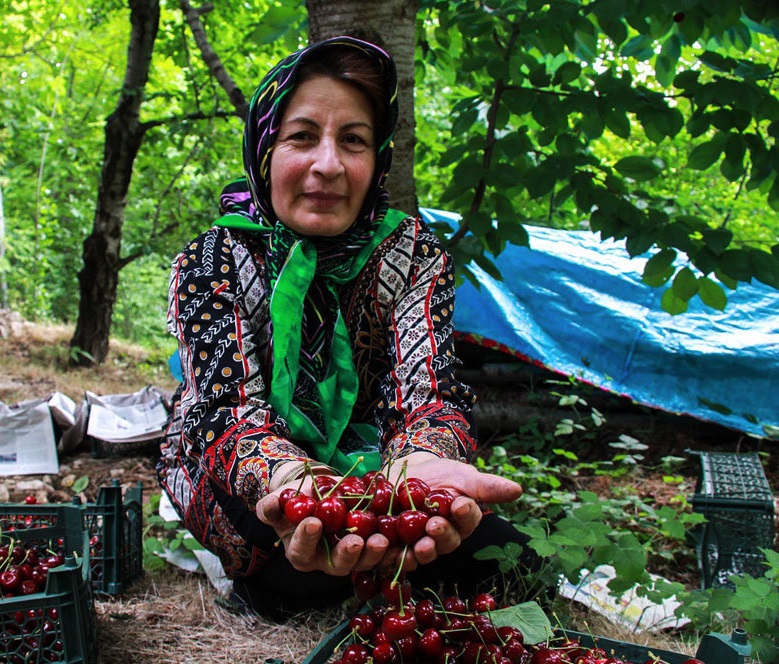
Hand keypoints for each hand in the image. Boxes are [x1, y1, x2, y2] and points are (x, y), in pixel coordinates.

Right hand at [256, 482, 390, 575]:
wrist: (317, 493)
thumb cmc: (294, 500)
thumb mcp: (279, 501)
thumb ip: (271, 505)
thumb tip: (271, 503)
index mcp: (302, 552)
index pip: (303, 550)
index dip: (307, 538)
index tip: (313, 522)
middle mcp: (327, 561)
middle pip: (338, 564)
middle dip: (347, 554)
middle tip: (355, 541)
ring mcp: (352, 557)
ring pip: (364, 562)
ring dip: (374, 554)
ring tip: (381, 540)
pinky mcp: (372, 548)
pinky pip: (385, 553)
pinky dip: (395, 550)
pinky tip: (404, 543)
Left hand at [381, 451, 521, 569]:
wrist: (405, 471)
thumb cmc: (439, 474)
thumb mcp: (461, 475)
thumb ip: (486, 486)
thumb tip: (518, 490)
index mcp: (462, 522)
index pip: (467, 520)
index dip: (464, 514)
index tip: (460, 503)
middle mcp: (442, 538)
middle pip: (445, 542)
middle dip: (441, 535)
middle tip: (434, 525)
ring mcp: (419, 544)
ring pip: (422, 554)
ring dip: (420, 552)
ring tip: (417, 544)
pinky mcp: (394, 546)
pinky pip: (395, 556)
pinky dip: (392, 555)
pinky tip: (389, 548)